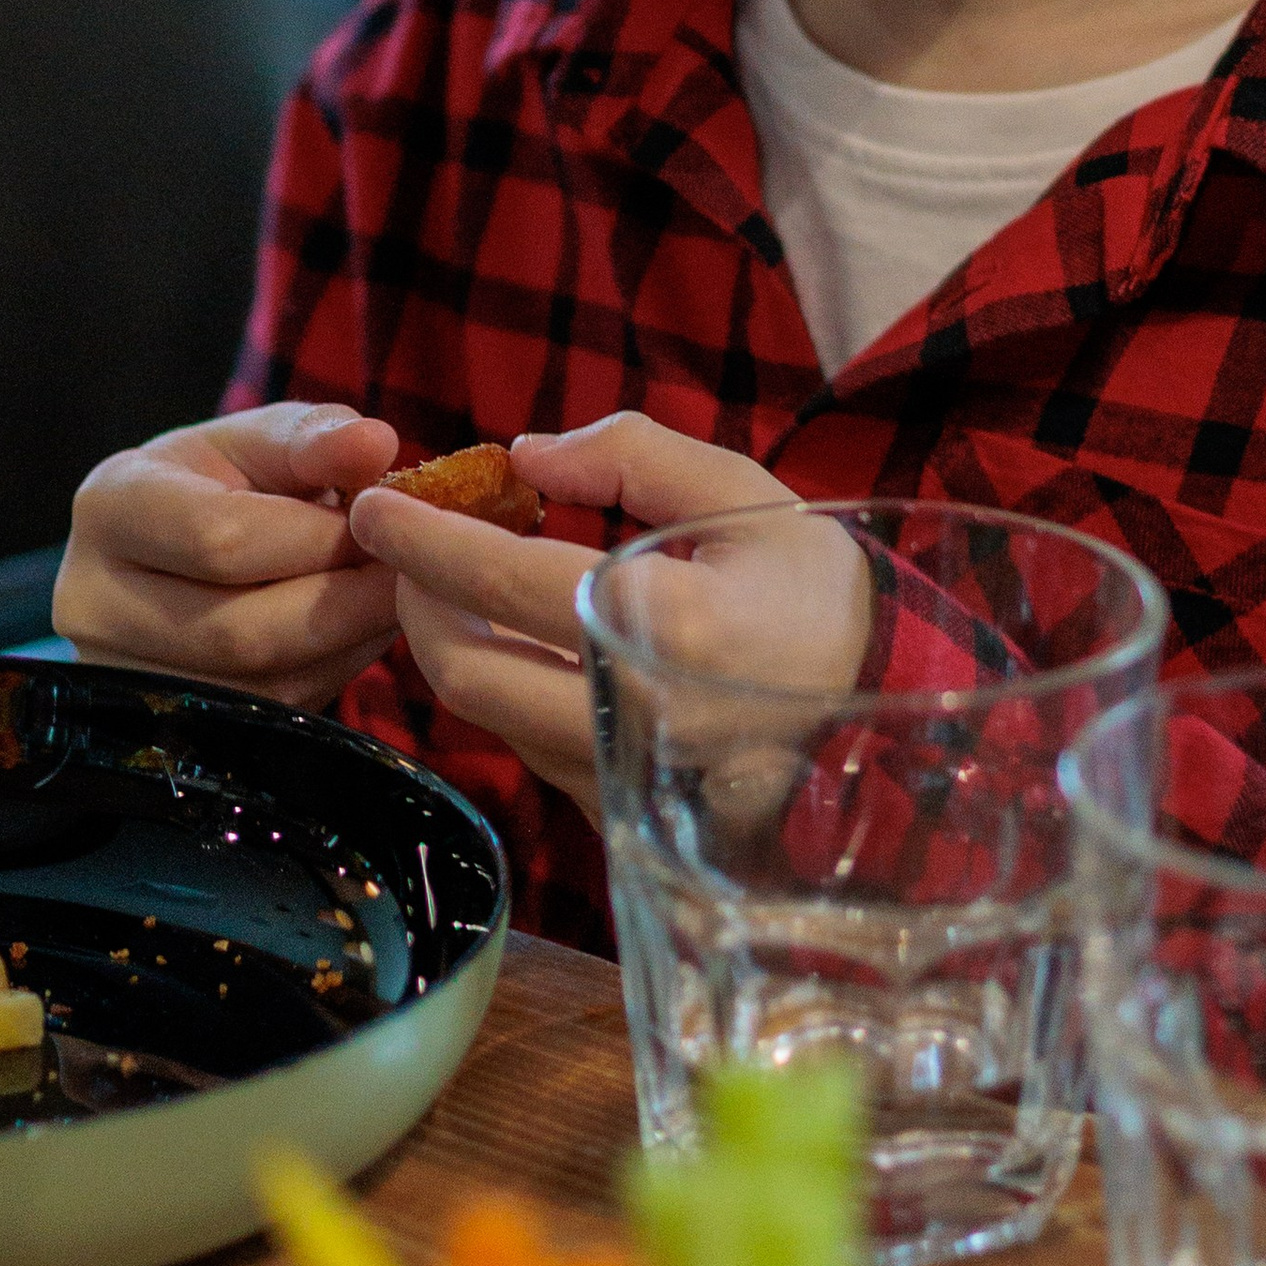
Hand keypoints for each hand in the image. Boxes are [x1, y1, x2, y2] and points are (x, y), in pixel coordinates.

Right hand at [52, 402, 402, 709]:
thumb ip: (314, 437)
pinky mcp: (167, 729)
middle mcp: (92, 602)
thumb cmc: (224, 484)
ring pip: (263, 684)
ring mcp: (124, 678)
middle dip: (344, 599)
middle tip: (404, 570)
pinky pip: (271, 715)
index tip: (380, 521)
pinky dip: (332, 673)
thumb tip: (374, 444)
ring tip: (385, 594)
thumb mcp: (259, 443)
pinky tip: (354, 633)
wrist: (177, 555)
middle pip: (241, 629)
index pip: (220, 538)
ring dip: (348, 642)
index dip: (318, 536)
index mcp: (110, 507)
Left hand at [348, 411, 869, 822]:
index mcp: (664, 628)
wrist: (889, 708)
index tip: (375, 505)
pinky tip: (508, 637)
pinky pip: (526, 748)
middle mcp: (632, 718)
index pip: (503, 582)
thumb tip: (523, 455)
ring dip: (447, 644)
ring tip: (452, 580)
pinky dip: (499, 687)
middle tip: (404, 543)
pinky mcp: (619, 813)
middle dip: (413, 600)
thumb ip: (630, 453)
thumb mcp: (741, 489)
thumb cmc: (812, 587)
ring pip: (486, 717)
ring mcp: (622, 778)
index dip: (424, 539)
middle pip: (464, 671)